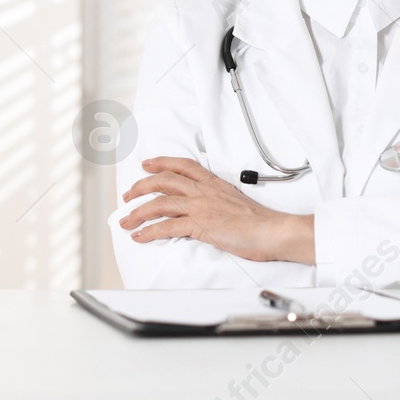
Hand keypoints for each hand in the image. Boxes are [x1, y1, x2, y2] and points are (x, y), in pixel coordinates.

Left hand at [120, 156, 315, 263]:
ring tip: (126, 220)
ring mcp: (200, 207)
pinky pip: (166, 227)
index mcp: (214, 184)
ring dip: (138, 212)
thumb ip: (218, 202)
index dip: (162, 162)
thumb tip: (207, 210)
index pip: (183, 166)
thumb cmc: (260, 221)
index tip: (148, 163)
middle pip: (164, 181)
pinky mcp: (200, 225)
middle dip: (141, 186)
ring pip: (159, 203)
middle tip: (128, 194)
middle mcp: (204, 192)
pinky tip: (140, 236)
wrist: (272, 230)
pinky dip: (149, 232)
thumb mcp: (236, 202)